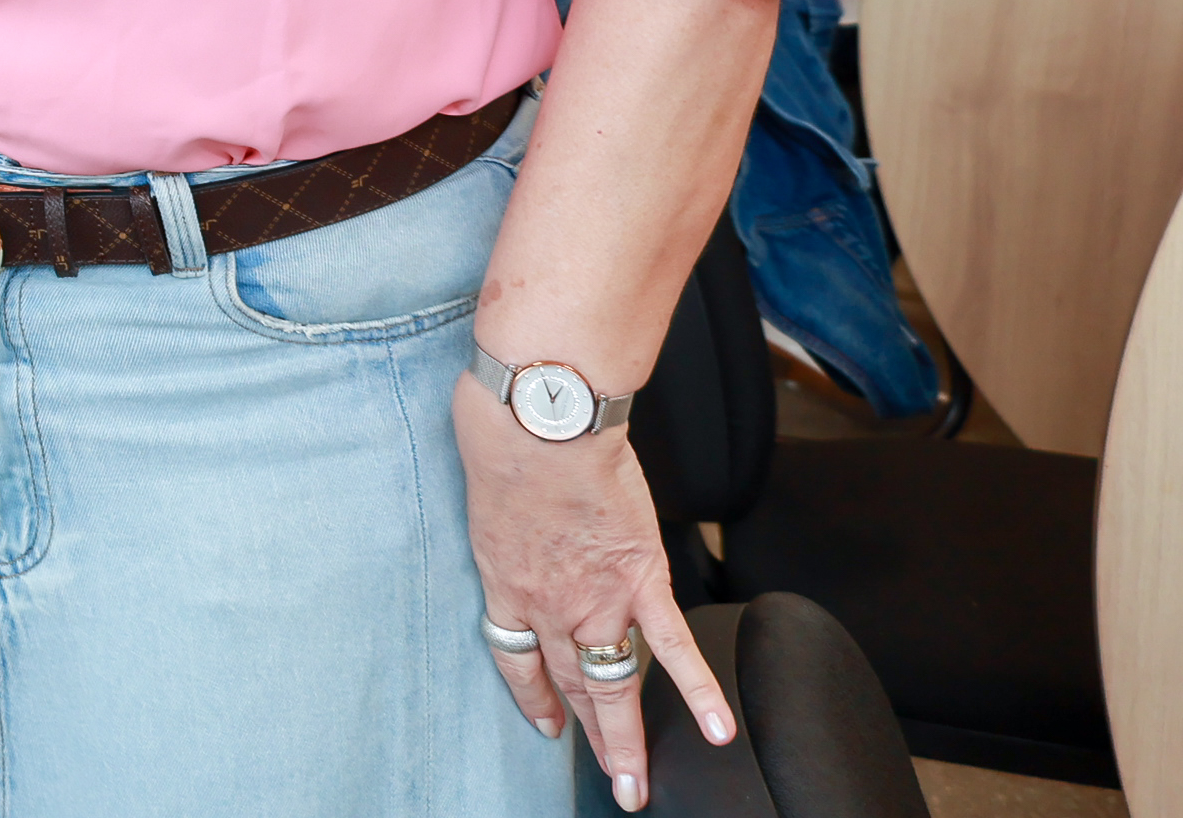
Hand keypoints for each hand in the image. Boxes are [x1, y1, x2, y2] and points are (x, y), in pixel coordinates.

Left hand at [456, 373, 730, 809]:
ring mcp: (596, 597)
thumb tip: (516, 504)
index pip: (517, 659)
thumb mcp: (487, 490)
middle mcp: (548, 603)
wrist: (540, 420)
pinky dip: (698, 689)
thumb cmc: (506, 436)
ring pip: (612, 683)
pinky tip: (716, 729)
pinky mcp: (641, 578)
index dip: (533, 696)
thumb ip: (508, 516)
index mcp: (506, 583)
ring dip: (625, 738)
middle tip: (607, 778)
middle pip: (568, 682)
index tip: (546, 724)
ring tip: (635, 784)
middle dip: (587, 733)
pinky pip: (673, 645)